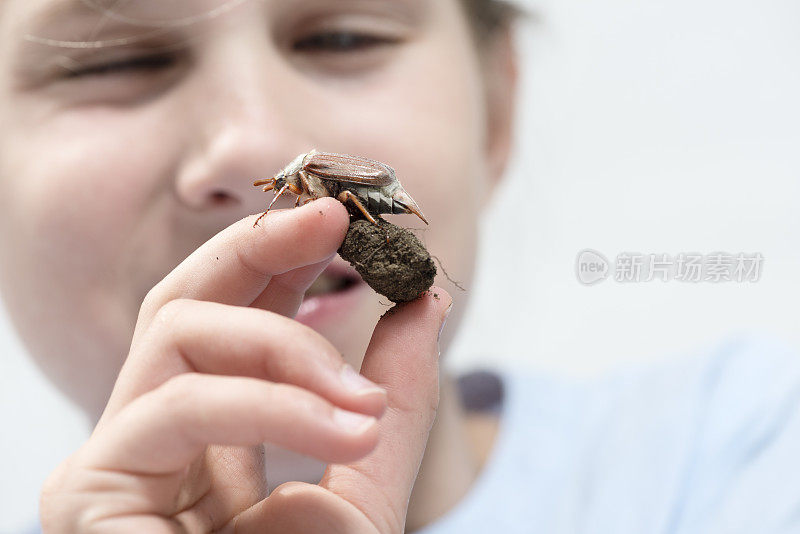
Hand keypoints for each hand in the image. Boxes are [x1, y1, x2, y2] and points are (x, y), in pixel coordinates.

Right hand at [40, 198, 451, 532]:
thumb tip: (427, 297)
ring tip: (362, 404)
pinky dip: (268, 402)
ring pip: (179, 335)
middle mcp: (155, 440)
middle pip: (185, 302)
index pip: (233, 318)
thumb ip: (394, 392)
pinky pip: (176, 405)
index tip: (344, 217)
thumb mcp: (369, 481)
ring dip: (288, 348)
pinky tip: (341, 428)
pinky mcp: (84, 496)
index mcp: (216, 438)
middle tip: (334, 216)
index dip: (281, 257)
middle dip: (259, 247)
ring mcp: (114, 464)